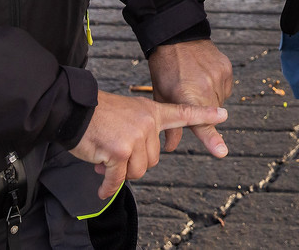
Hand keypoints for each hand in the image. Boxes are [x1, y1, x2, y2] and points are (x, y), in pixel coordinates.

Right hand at [69, 91, 227, 198]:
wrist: (73, 110)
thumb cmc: (97, 116)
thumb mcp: (126, 116)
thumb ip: (138, 136)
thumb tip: (130, 168)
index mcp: (151, 112)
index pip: (182, 112)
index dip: (204, 114)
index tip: (224, 113)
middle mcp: (147, 122)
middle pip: (152, 161)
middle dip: (132, 164)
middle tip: (113, 153)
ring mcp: (135, 136)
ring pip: (138, 172)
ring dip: (119, 173)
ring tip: (105, 158)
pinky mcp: (120, 151)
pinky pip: (118, 179)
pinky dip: (108, 187)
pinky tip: (102, 188)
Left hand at [148, 39, 233, 153]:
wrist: (177, 35)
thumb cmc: (165, 67)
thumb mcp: (161, 95)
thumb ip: (170, 124)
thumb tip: (171, 148)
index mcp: (186, 95)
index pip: (201, 123)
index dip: (212, 139)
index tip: (222, 152)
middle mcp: (206, 87)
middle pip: (211, 114)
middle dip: (202, 111)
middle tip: (188, 94)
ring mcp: (218, 77)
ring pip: (219, 102)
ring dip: (209, 99)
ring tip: (195, 81)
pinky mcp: (227, 68)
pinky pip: (225, 88)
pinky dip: (216, 87)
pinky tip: (204, 75)